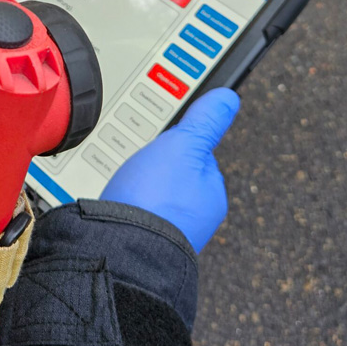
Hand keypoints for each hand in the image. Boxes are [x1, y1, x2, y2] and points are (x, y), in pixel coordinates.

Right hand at [100, 88, 239, 252]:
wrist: (122, 247)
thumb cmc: (158, 198)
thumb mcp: (184, 144)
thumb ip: (205, 121)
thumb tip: (228, 98)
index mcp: (212, 195)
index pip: (200, 156)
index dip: (178, 141)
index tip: (164, 137)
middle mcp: (195, 218)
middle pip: (175, 178)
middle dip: (157, 168)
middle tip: (140, 160)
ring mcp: (169, 233)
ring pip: (154, 197)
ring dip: (140, 188)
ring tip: (126, 181)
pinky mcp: (142, 243)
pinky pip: (135, 215)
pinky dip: (127, 206)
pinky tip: (117, 202)